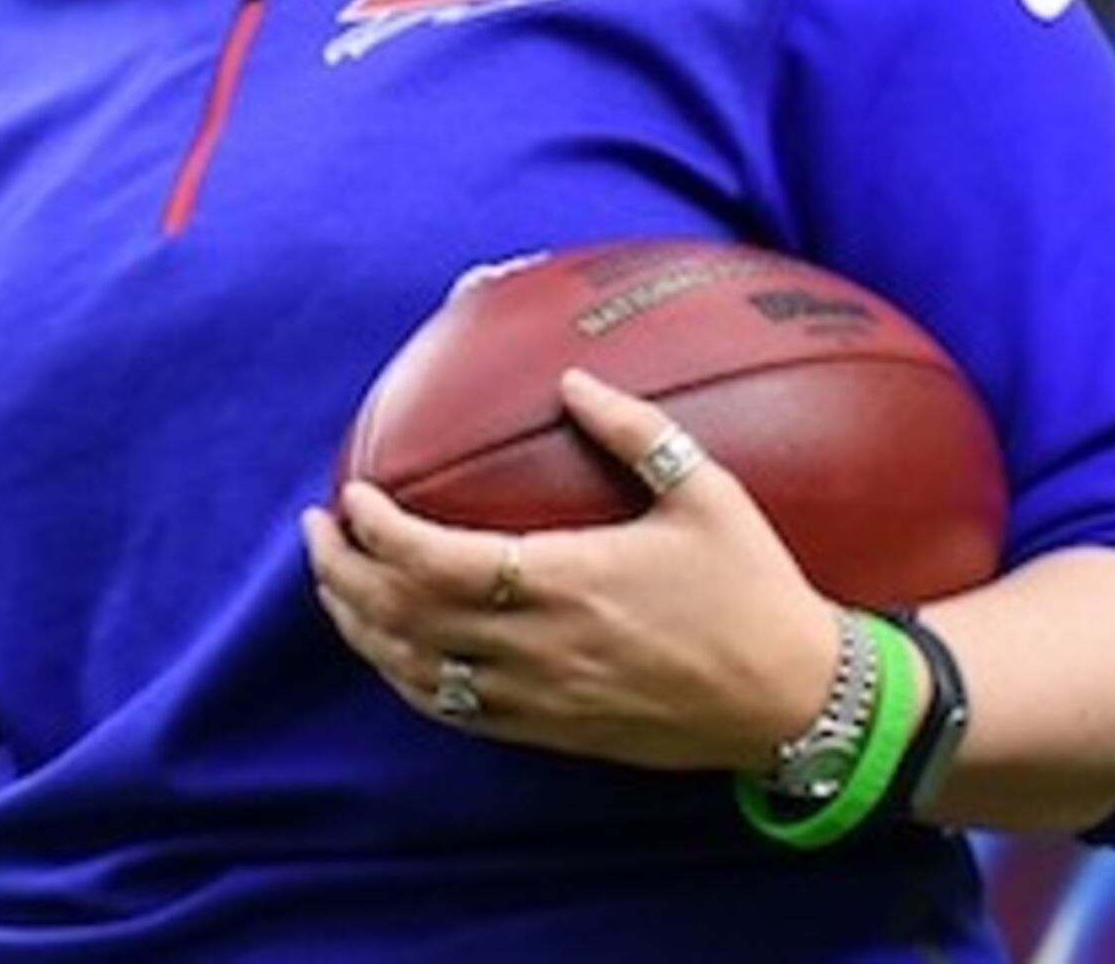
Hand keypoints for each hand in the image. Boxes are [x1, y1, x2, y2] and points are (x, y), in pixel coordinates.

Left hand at [299, 368, 839, 773]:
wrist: (796, 702)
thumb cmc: (754, 591)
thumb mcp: (708, 493)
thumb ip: (634, 432)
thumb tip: (572, 381)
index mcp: (568, 582)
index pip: (435, 563)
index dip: (378, 532)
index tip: (352, 495)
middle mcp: (540, 647)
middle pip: (403, 620)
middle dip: (342, 573)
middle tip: (318, 529)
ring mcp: (540, 699)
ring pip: (414, 673)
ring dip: (359, 627)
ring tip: (333, 580)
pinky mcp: (551, 733)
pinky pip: (453, 713)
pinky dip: (403, 678)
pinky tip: (386, 647)